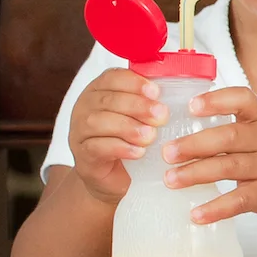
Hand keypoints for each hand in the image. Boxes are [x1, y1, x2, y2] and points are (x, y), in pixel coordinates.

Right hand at [67, 69, 168, 204]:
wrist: (111, 178)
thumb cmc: (127, 140)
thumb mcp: (138, 116)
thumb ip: (149, 102)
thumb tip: (177, 92)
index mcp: (99, 91)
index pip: (112, 77)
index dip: (134, 82)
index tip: (156, 92)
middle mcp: (85, 108)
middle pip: (108, 99)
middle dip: (137, 106)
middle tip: (162, 115)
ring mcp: (79, 132)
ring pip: (99, 122)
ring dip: (128, 127)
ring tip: (150, 136)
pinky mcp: (82, 157)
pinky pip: (97, 148)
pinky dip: (120, 148)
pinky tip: (138, 152)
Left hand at [160, 87, 256, 224]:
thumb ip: (241, 125)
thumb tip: (191, 124)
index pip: (243, 99)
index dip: (217, 100)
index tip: (191, 105)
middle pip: (229, 136)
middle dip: (194, 144)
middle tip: (166, 152)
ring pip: (229, 167)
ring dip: (196, 174)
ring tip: (170, 180)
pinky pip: (239, 201)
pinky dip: (215, 209)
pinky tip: (195, 214)